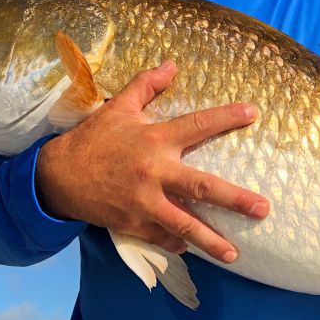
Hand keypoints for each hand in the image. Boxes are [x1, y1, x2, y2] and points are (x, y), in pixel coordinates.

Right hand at [35, 60, 267, 262]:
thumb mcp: (118, 108)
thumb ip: (146, 86)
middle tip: (263, 209)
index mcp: (154, 140)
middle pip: (201, 188)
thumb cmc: (93, 139)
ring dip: (212, 240)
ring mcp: (144, 203)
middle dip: (235, 200)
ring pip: (184, 224)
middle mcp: (154, 173)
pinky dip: (179, 244)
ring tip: (236, 255)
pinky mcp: (133, 224)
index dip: (225, 117)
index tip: (253, 113)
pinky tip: (195, 249)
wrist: (56, 177)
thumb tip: (171, 64)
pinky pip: (162, 237)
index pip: (197, 125)